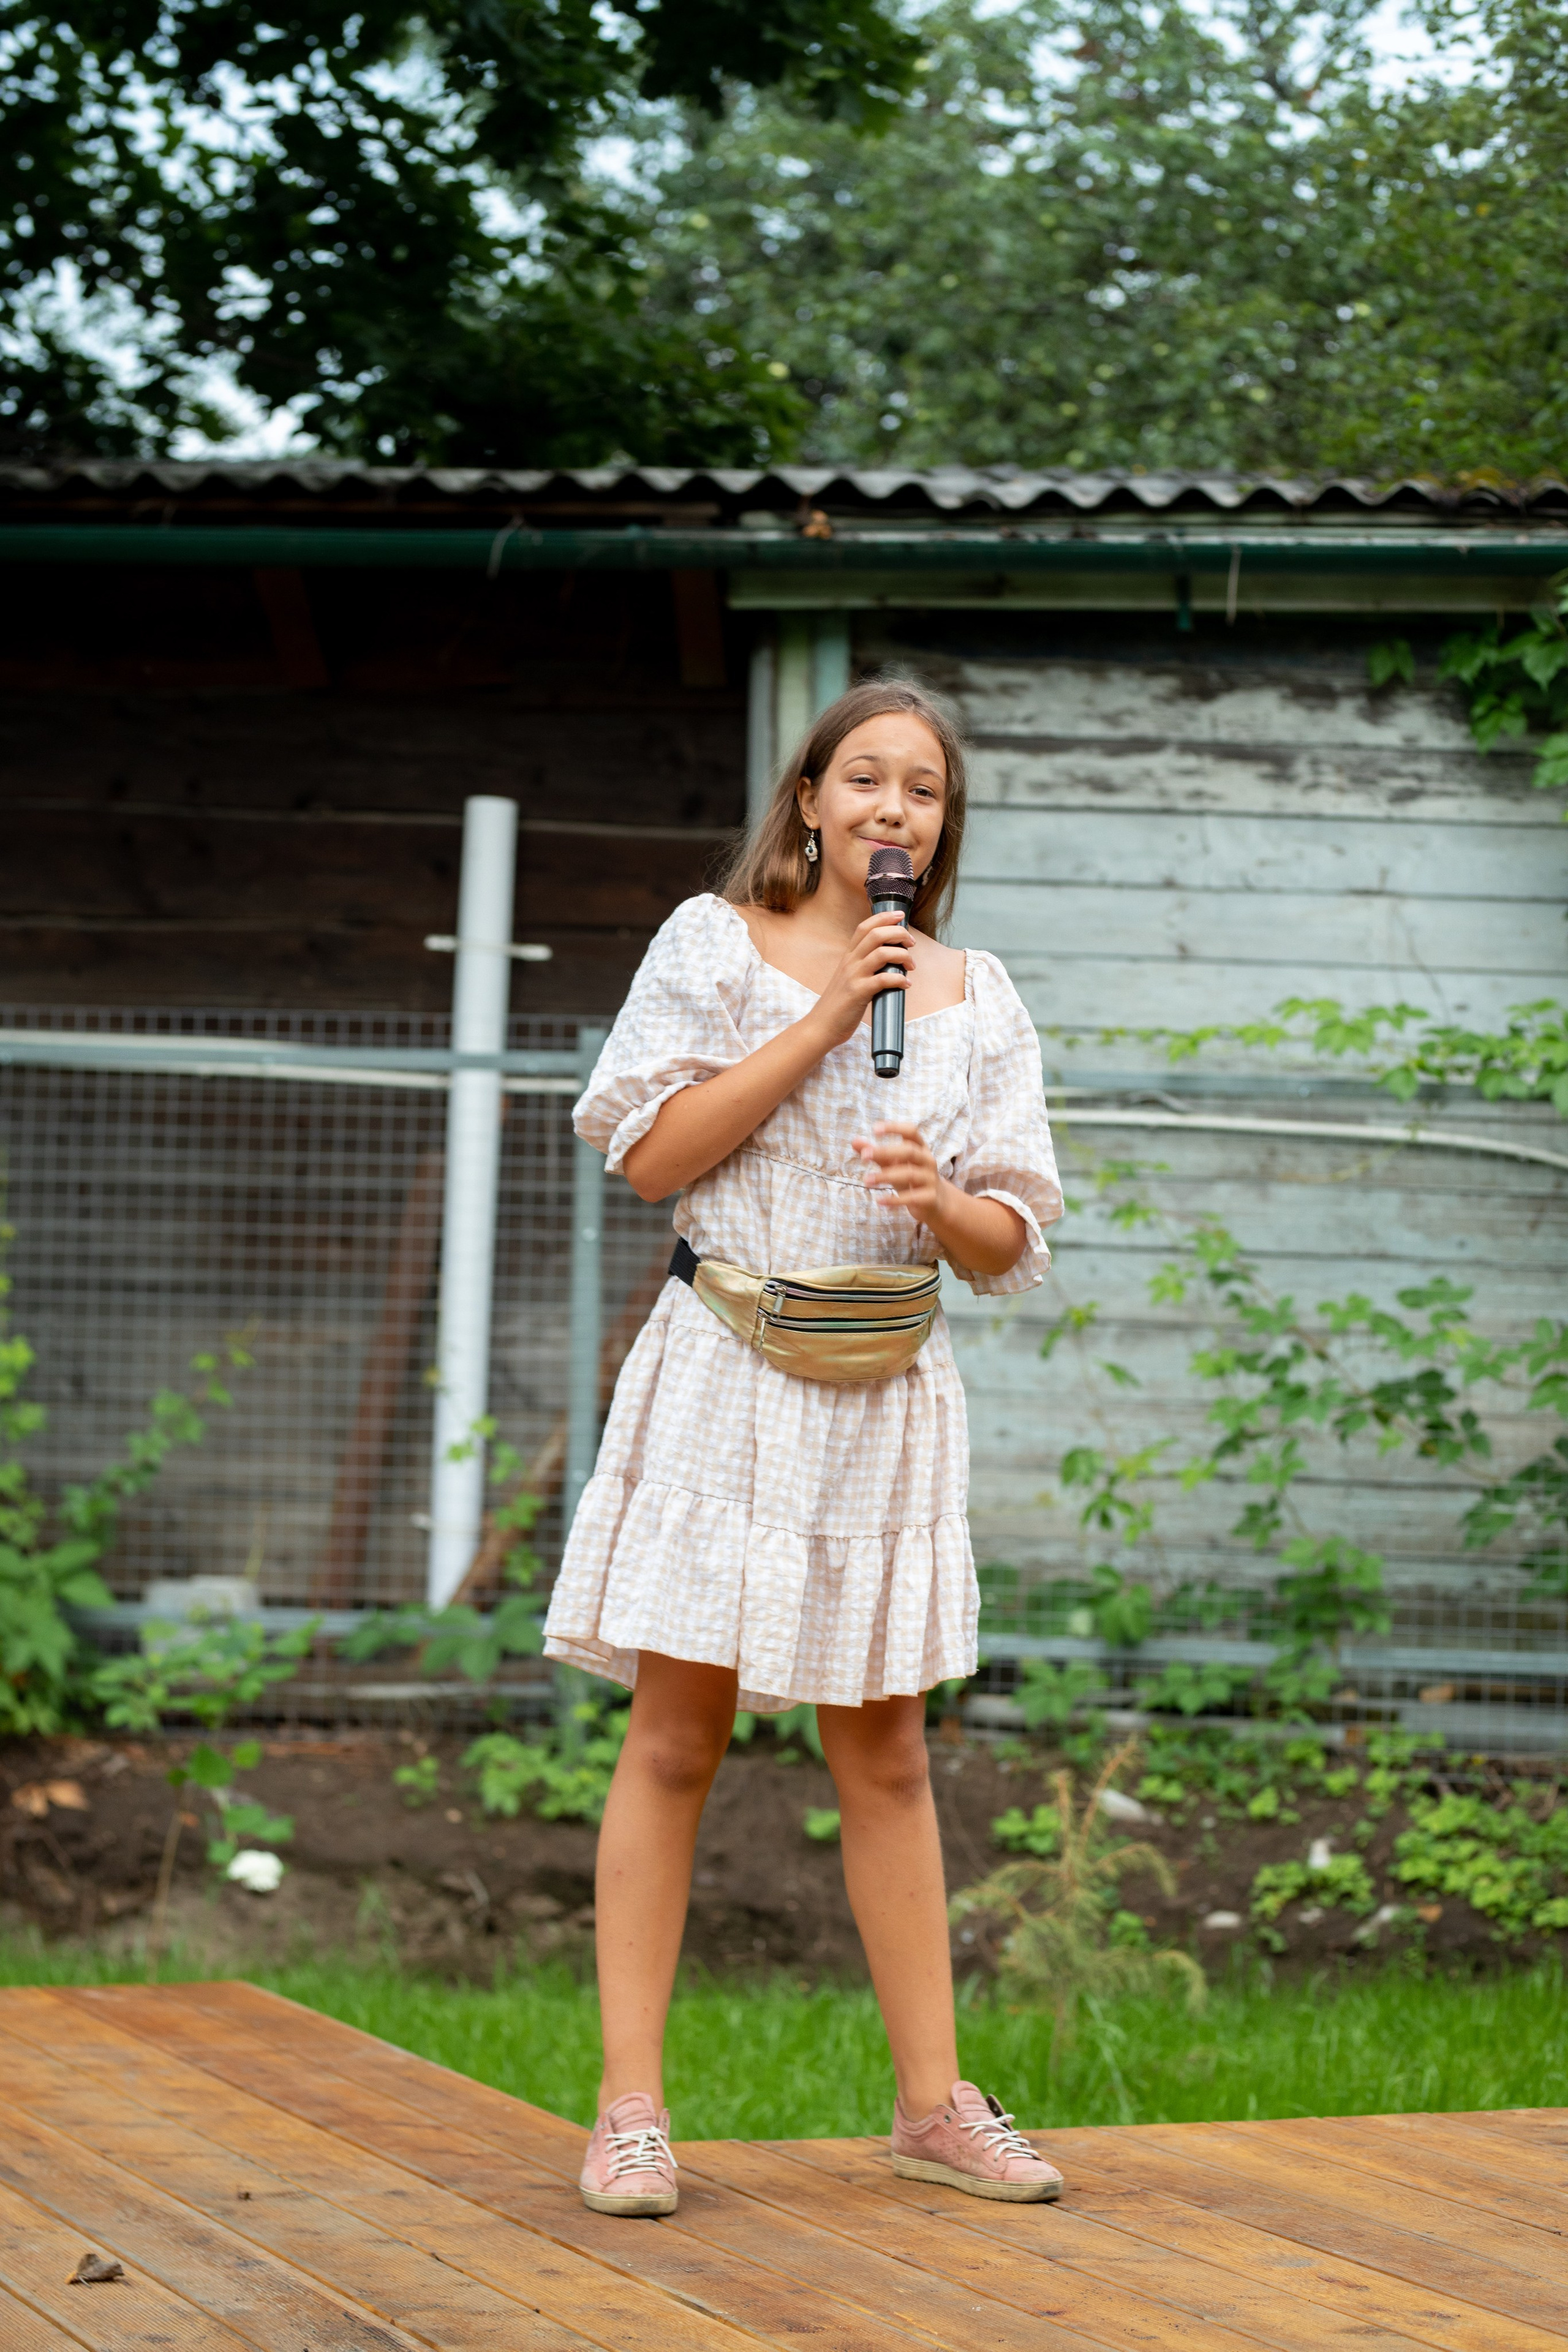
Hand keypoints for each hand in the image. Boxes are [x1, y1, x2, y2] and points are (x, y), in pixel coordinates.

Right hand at [806, 913, 912, 1050]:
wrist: (821, 1026)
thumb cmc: (839, 1005)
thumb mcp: (848, 978)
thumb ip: (863, 967)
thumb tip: (889, 961)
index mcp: (848, 957)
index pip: (864, 927)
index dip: (883, 917)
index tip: (900, 916)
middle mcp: (850, 962)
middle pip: (876, 934)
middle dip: (899, 933)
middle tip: (911, 943)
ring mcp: (853, 976)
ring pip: (882, 953)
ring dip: (903, 956)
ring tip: (911, 966)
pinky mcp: (858, 993)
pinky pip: (883, 979)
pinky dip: (899, 979)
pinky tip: (906, 985)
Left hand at [850, 1119, 943, 1225]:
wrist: (936, 1202)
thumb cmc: (911, 1178)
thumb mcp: (894, 1164)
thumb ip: (876, 1154)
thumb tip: (854, 1141)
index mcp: (920, 1148)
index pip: (911, 1131)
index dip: (895, 1128)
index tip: (874, 1129)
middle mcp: (928, 1160)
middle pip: (909, 1151)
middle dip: (886, 1151)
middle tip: (864, 1155)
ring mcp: (930, 1179)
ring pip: (909, 1174)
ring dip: (885, 1176)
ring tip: (866, 1180)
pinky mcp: (930, 1197)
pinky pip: (912, 1197)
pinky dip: (894, 1200)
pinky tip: (879, 1200)